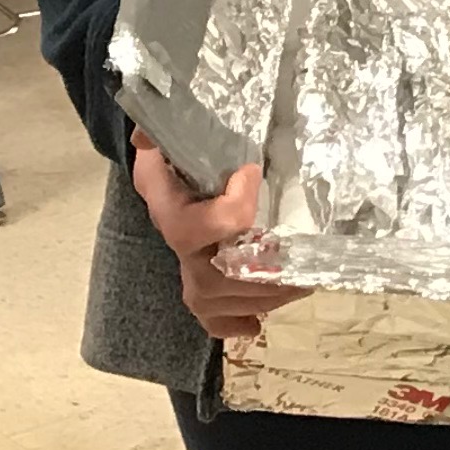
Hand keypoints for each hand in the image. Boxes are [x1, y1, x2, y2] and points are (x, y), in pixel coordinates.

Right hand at [132, 135, 307, 343]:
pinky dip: (236, 324)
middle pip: (209, 276)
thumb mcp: (179, 126)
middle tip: (302, 259)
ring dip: (265, 295)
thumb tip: (145, 138)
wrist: (183, 163)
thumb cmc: (190, 143)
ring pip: (219, 299)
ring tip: (304, 278)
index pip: (186, 226)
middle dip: (259, 274)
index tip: (253, 175)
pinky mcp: (201, 286)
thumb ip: (167, 126)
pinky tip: (259, 322)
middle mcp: (175, 240)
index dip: (228, 213)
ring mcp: (186, 267)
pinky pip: (211, 319)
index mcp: (166, 202)